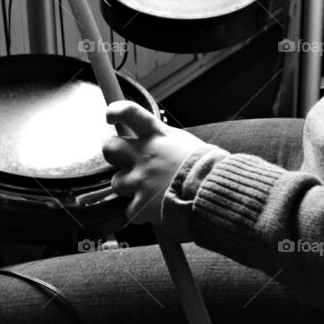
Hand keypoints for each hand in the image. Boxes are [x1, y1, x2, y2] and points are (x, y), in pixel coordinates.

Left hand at [102, 100, 206, 225]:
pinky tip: (155, 209)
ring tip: (146, 190)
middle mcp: (145, 155)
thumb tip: (153, 139)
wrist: (214, 194)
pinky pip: (130, 210)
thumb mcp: (185, 143)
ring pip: (116, 182)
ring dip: (127, 186)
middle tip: (121, 159)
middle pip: (110, 147)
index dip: (115, 111)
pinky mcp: (141, 204)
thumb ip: (164, 140)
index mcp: (157, 136)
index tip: (110, 116)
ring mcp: (141, 180)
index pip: (129, 112)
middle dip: (113, 153)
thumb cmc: (206, 167)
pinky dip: (140, 211)